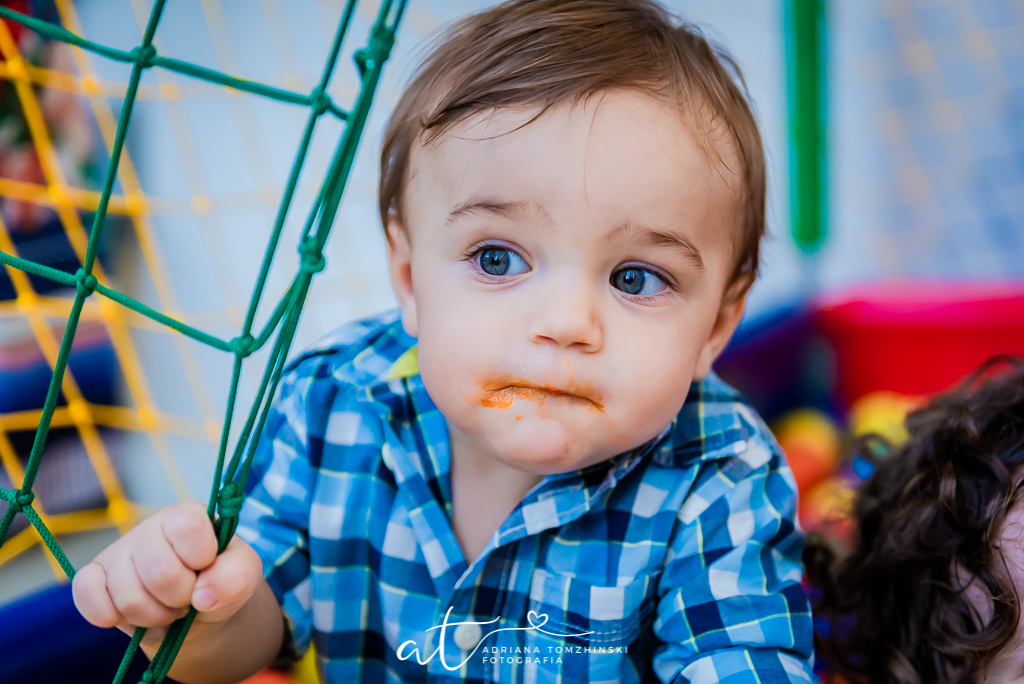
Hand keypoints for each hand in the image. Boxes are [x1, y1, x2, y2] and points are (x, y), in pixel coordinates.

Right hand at [72, 500, 262, 647]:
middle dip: (180, 598)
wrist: (196, 612)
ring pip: (127, 595)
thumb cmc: (220, 581)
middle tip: (188, 596)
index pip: (187, 525)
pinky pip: (86, 597)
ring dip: (154, 615)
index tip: (207, 565)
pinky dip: (111, 615)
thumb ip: (236, 577)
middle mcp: (149, 528)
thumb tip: (203, 594)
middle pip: (159, 573)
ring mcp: (118, 552)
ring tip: (167, 606)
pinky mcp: (93, 577)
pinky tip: (131, 612)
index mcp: (187, 515)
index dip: (200, 556)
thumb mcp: (243, 575)